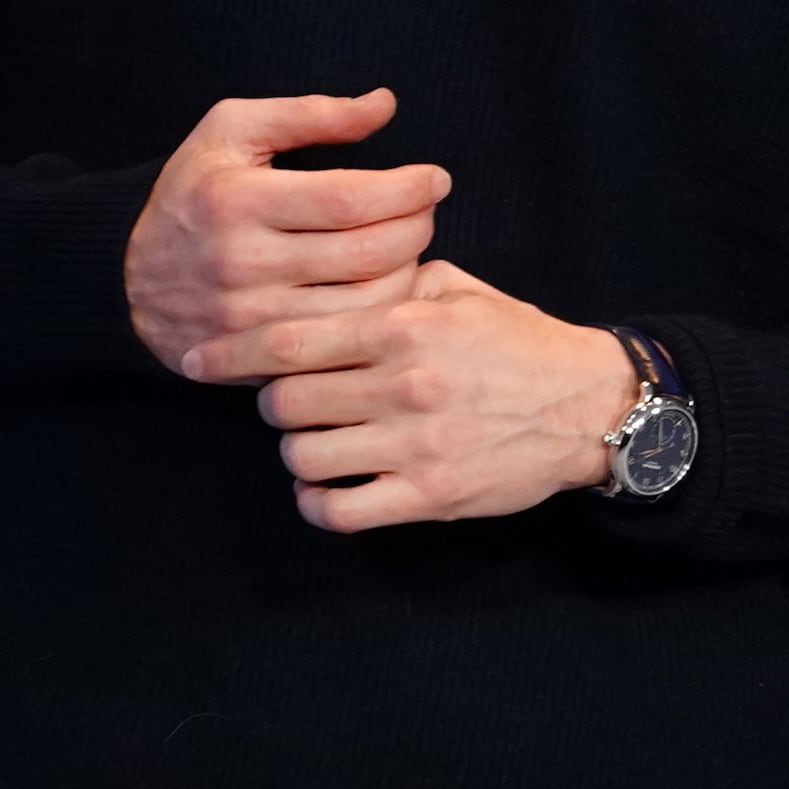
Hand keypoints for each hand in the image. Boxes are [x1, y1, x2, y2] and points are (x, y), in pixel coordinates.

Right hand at [125, 90, 449, 378]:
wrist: (123, 277)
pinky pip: (345, 342)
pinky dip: (381, 313)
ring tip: (407, 241)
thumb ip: (310, 114)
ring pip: (366, 304)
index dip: (408, 188)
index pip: (348, 199)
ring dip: (407, 269)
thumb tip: (384, 105)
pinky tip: (383, 284)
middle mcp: (243, 264)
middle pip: (368, 253)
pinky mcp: (260, 358)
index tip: (436, 178)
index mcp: (237, 201)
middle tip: (426, 207)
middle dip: (418, 225)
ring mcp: (252, 319)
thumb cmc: (193, 193)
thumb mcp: (231, 132)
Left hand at [248, 261, 639, 531]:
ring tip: (319, 442)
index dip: (230, 354)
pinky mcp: (429, 494)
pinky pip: (338, 509)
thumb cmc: (522, 344)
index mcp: (405, 327)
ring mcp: (415, 445)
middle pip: (285, 402)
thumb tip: (334, 279)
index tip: (197, 361)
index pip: (289, 341)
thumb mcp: (462, 292)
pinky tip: (329, 487)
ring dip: (298, 451)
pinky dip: (319, 501)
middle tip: (294, 402)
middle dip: (275, 403)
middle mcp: (403, 385)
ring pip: (302, 457)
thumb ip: (395, 284)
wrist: (591, 405)